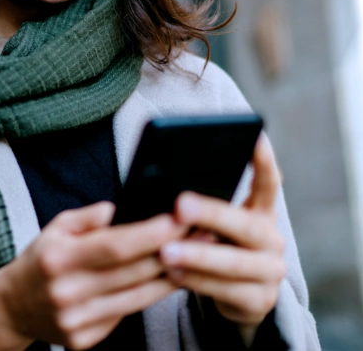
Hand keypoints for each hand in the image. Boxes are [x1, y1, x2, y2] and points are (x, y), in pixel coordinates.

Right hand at [0, 201, 186, 350]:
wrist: (12, 307)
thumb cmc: (38, 260)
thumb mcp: (54, 226)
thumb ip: (86, 217)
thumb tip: (117, 209)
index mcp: (60, 258)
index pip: (116, 246)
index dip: (151, 233)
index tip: (179, 219)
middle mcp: (69, 292)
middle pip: (133, 273)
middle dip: (171, 251)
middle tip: (199, 233)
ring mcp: (78, 320)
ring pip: (138, 298)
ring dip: (170, 276)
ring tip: (195, 255)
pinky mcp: (86, 340)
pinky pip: (127, 314)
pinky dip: (148, 296)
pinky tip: (163, 280)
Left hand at [159, 137, 285, 339]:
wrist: (237, 295)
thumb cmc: (215, 244)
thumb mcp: (214, 223)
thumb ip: (202, 204)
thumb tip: (164, 186)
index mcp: (262, 212)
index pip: (269, 181)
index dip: (263, 160)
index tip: (255, 136)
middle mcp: (271, 238)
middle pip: (244, 224)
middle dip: (210, 214)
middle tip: (180, 205)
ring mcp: (270, 271)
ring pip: (233, 262)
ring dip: (196, 256)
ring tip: (164, 251)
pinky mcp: (259, 301)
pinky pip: (225, 291)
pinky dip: (196, 282)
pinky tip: (172, 274)